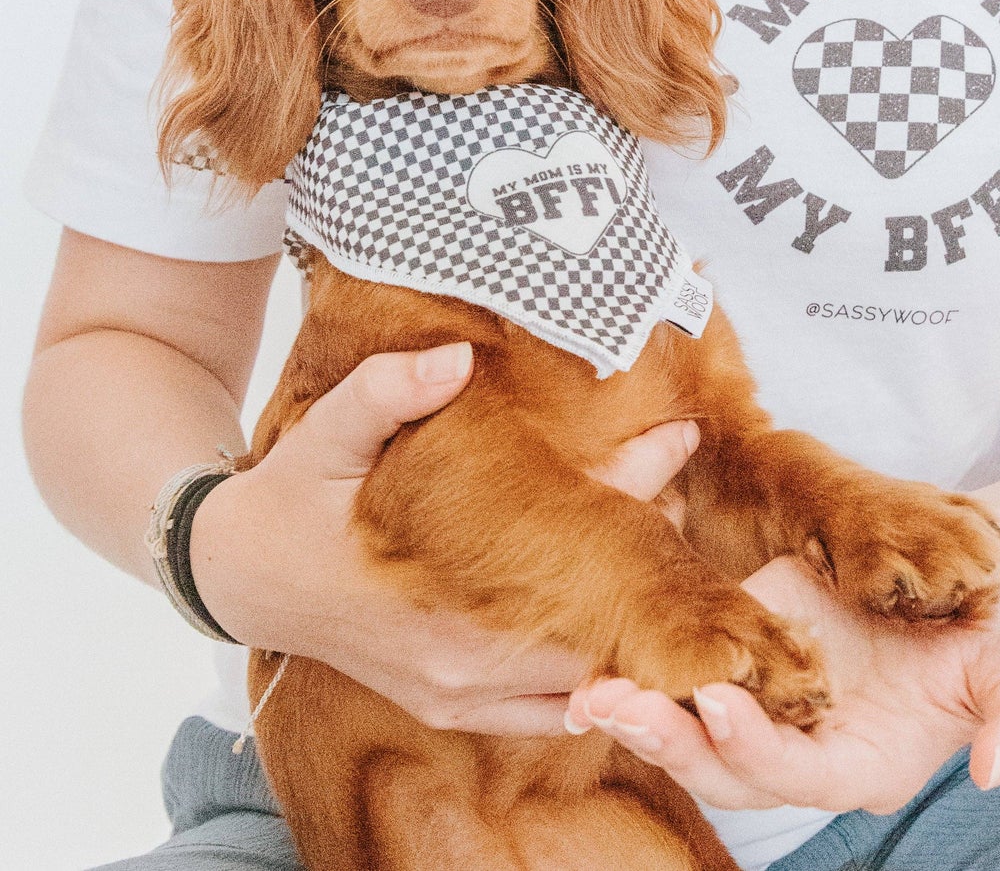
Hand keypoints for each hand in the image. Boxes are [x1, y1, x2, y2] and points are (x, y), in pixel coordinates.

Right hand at [189, 343, 698, 735]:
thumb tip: (455, 358)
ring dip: (631, 620)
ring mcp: (459, 696)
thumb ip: (384, 394)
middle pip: (596, 624)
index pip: (573, 564)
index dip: (636, 499)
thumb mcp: (324, 436)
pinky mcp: (452, 705)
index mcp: (441, 603)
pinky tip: (628, 622)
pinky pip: (549, 712)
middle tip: (688, 470)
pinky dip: (596, 674)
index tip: (679, 437)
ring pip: (583, 676)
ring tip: (676, 538)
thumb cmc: (290, 502)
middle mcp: (462, 667)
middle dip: (655, 559)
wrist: (239, 575)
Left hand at [566, 556, 999, 813]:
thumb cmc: (994, 632)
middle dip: (669, 740)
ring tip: (589, 691)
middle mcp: (805, 742)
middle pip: (726, 766)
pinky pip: (691, 665)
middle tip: (612, 707)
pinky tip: (602, 653)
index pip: (799, 773)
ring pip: (695, 726)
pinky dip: (649, 665)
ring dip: (643, 711)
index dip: (757, 747)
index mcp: (863, 761)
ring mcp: (773, 694)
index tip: (718, 705)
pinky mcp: (750, 639)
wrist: (959, 580)